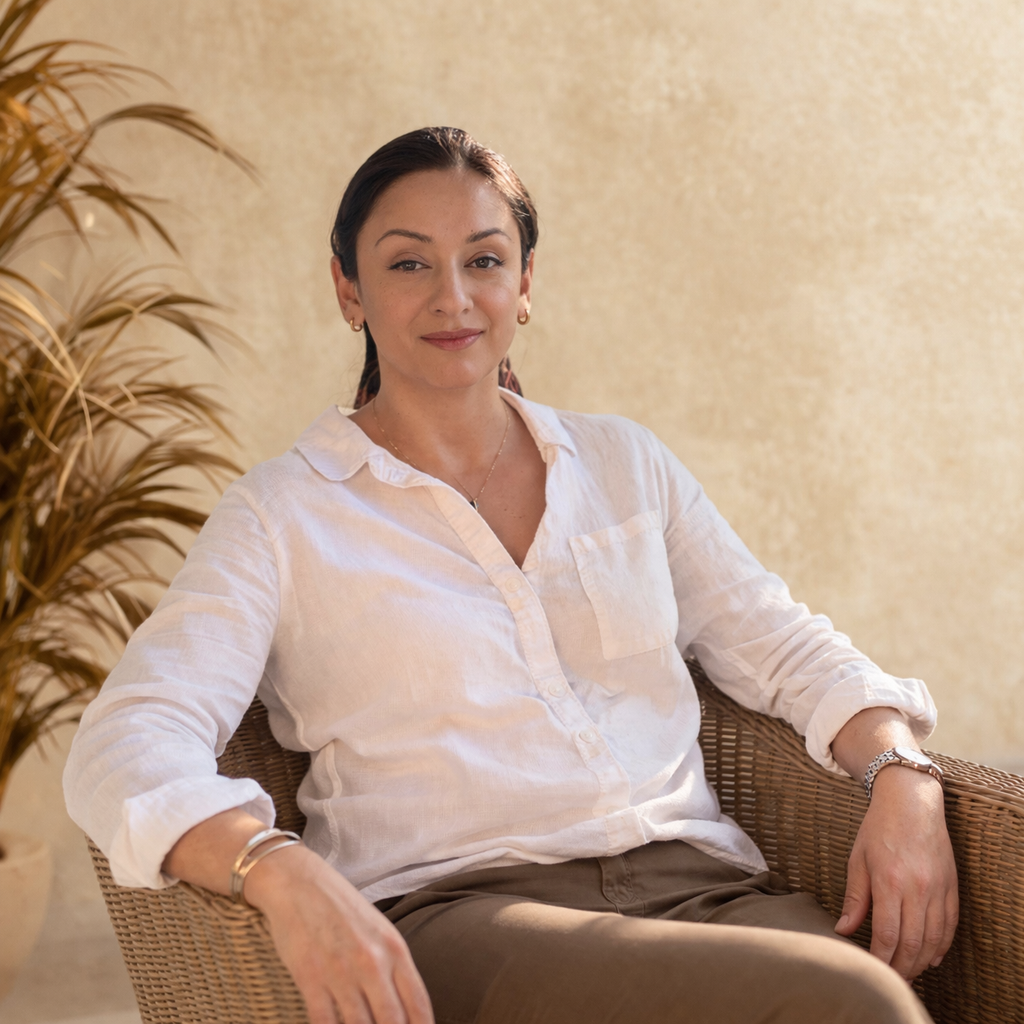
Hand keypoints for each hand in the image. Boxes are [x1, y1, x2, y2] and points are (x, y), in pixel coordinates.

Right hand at [245, 843, 434, 1023]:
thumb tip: (404, 1009)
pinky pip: (325, 1022)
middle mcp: (372, 961)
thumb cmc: (341, 908)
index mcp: (394, 948)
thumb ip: (393, 967)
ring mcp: (341, 971)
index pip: (418, 1004)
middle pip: (391, 1021)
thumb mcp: (378, 931)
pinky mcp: (310, 977)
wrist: (299, 883)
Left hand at [833, 766, 958, 978]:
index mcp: (890, 881)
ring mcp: (939, 888)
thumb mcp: (858, 859)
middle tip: (891, 979)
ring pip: (934, 938)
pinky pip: (950, 925)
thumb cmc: (878, 828)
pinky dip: (942, 945)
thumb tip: (843, 930)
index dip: (882, 959)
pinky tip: (932, 957)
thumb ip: (854, 898)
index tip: (873, 970)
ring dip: (922, 961)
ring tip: (909, 971)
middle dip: (902, 967)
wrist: (911, 802)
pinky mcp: (952, 887)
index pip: (888, 934)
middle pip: (913, 942)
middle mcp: (918, 888)